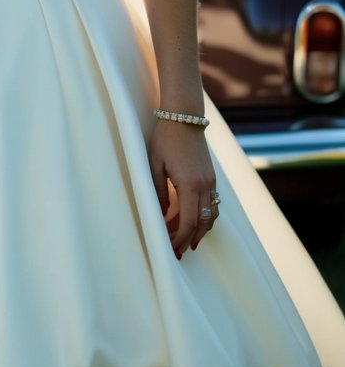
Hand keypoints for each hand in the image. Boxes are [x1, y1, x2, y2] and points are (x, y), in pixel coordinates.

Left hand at [148, 119, 217, 257]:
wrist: (184, 116)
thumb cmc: (165, 138)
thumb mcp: (154, 164)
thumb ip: (158, 192)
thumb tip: (164, 215)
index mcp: (189, 184)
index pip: (189, 221)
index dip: (181, 239)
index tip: (173, 250)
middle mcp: (205, 184)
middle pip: (203, 223)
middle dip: (191, 239)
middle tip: (179, 251)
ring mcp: (211, 180)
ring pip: (212, 215)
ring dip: (200, 230)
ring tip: (186, 239)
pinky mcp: (212, 176)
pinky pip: (212, 203)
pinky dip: (205, 216)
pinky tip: (193, 219)